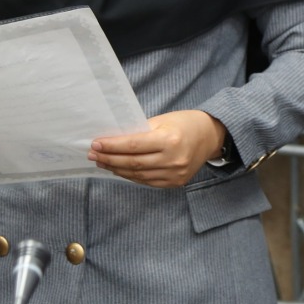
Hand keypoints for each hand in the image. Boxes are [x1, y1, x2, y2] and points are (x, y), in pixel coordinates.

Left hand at [89, 110, 223, 188]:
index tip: (95, 144)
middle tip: (93, 155)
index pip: (133, 146)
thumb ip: (140, 131)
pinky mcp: (175, 183)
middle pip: (133, 163)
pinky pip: (147, 181)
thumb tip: (113, 140)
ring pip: (138, 175)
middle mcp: (173, 159)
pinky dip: (131, 176)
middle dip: (109, 159)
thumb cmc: (184, 123)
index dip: (112, 146)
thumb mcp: (162, 120)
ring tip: (102, 162)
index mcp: (169, 139)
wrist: (210, 136)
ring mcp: (175, 174)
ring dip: (117, 169)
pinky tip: (120, 169)